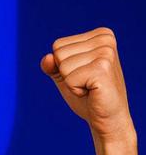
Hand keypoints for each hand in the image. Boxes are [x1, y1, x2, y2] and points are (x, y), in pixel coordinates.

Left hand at [40, 27, 133, 141]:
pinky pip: (69, 79)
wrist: (107, 119)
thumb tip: (47, 58)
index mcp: (100, 35)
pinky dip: (75, 90)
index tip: (83, 74)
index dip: (63, 65)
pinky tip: (92, 92)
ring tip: (90, 87)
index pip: (58, 45)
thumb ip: (52, 64)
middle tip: (86, 82)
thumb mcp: (65, 75)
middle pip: (58, 53)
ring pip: (62, 66)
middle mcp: (105, 39)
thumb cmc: (87, 95)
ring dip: (71, 82)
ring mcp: (106, 53)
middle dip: (67, 74)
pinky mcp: (102, 69)